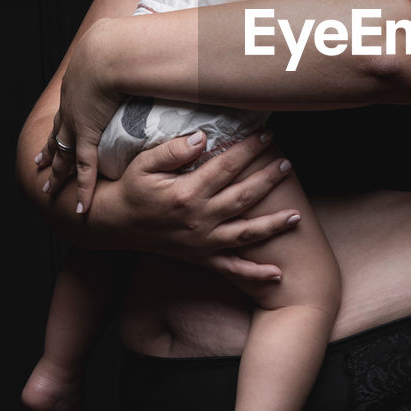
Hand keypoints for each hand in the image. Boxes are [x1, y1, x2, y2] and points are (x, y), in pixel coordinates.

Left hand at [37, 21, 123, 212]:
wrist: (111, 52)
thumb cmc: (121, 43)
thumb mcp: (120, 47)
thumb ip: (134, 52)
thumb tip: (154, 47)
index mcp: (78, 84)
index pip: (67, 108)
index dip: (61, 121)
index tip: (54, 131)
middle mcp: (71, 105)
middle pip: (57, 134)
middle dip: (47, 150)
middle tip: (38, 164)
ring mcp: (76, 123)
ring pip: (62, 155)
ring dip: (56, 173)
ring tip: (48, 189)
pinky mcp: (88, 136)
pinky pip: (84, 169)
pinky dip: (83, 189)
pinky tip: (80, 206)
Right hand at [88, 130, 299, 281]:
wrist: (114, 225)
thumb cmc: (132, 189)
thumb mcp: (144, 163)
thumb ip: (174, 150)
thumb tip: (204, 137)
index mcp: (187, 193)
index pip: (226, 166)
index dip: (248, 150)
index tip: (266, 135)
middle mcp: (199, 219)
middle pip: (243, 197)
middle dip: (268, 179)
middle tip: (287, 164)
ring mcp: (202, 242)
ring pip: (245, 233)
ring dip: (272, 225)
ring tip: (296, 215)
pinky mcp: (201, 258)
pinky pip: (231, 268)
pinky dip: (254, 273)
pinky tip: (277, 274)